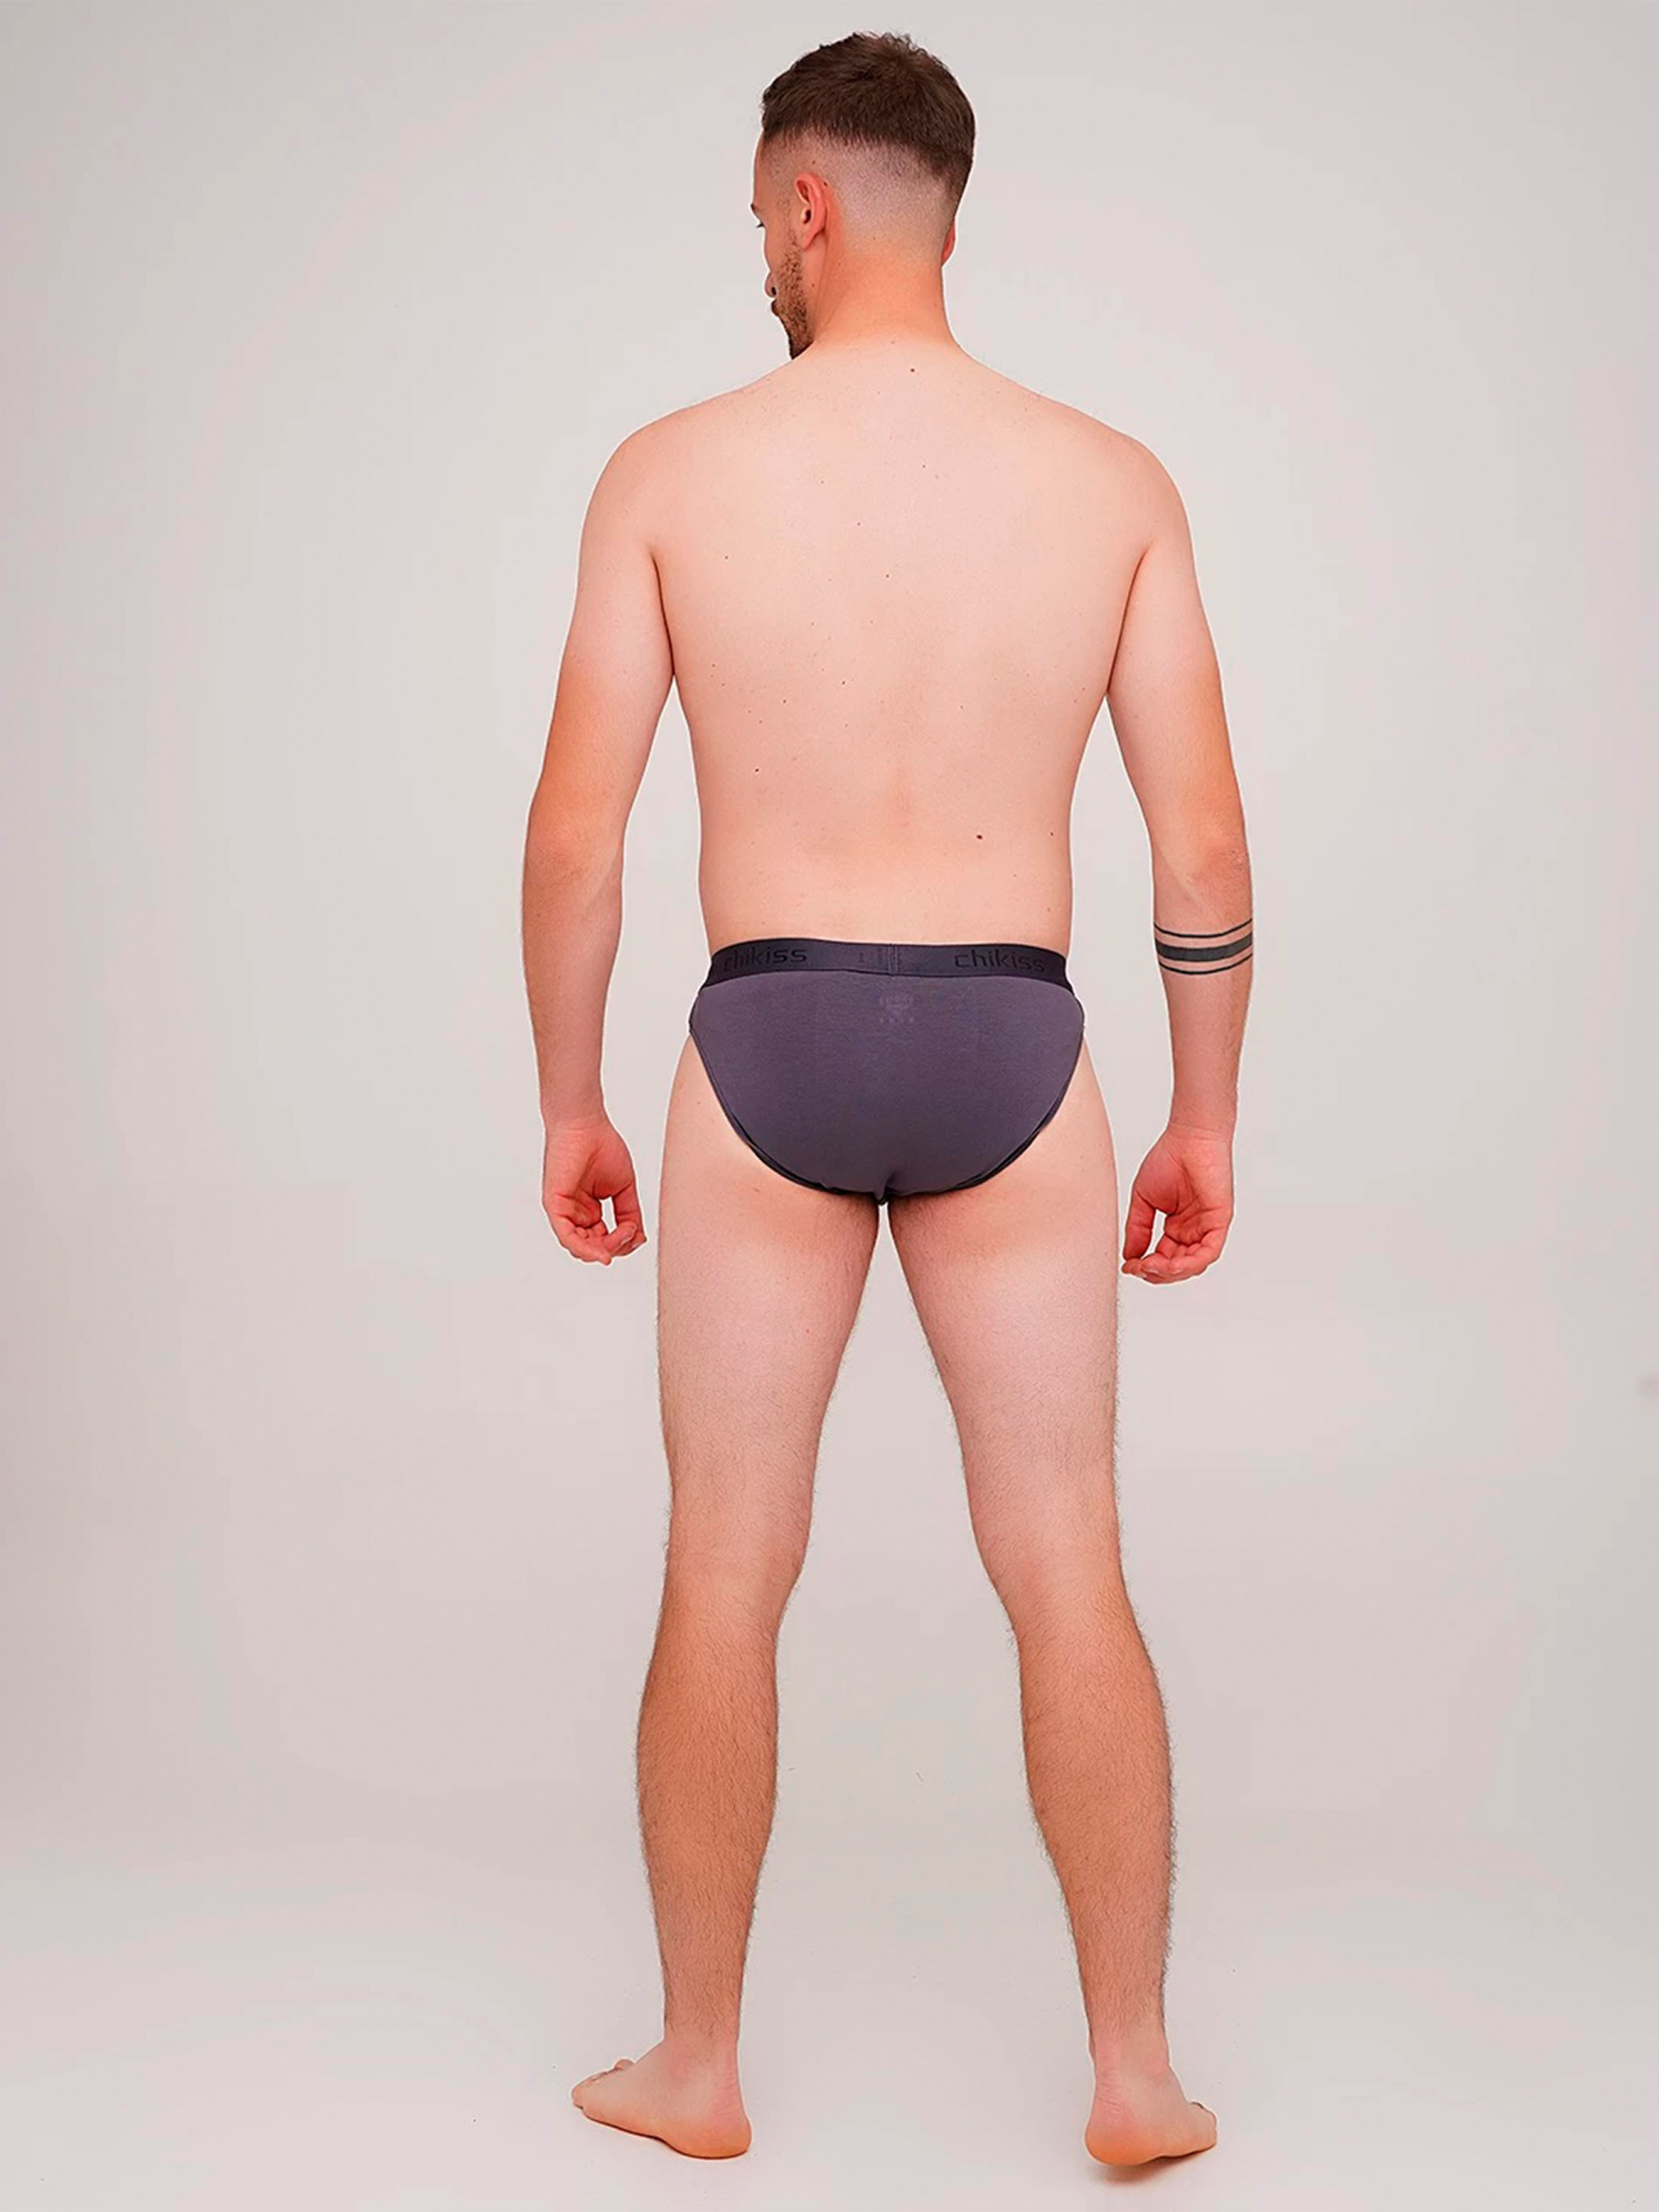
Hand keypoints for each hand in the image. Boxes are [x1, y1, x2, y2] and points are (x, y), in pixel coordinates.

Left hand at [542, 1114, 646, 1265]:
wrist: (586, 1124)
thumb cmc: (602, 1147)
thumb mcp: (624, 1189)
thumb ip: (630, 1214)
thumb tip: (637, 1239)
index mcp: (589, 1210)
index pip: (604, 1240)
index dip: (622, 1244)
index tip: (637, 1234)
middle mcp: (575, 1213)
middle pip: (592, 1247)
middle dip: (614, 1248)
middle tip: (630, 1236)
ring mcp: (563, 1210)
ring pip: (579, 1246)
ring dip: (603, 1249)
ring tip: (620, 1238)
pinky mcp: (554, 1205)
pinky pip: (567, 1235)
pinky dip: (585, 1248)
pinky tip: (602, 1252)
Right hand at [1122, 1124, 1233, 1283]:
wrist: (1188, 1137)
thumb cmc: (1169, 1159)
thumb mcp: (1144, 1200)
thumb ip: (1138, 1229)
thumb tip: (1130, 1256)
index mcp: (1177, 1227)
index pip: (1163, 1257)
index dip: (1146, 1267)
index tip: (1129, 1267)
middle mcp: (1193, 1230)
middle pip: (1177, 1266)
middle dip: (1157, 1273)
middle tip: (1139, 1269)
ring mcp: (1207, 1227)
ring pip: (1193, 1264)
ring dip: (1171, 1272)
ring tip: (1151, 1267)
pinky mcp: (1219, 1222)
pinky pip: (1209, 1252)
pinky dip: (1190, 1263)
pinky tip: (1170, 1263)